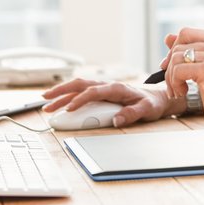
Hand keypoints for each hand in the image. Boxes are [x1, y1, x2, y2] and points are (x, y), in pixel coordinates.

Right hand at [42, 78, 171, 126]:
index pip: (93, 91)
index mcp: (117, 88)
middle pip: (80, 84)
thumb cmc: (152, 103)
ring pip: (78, 87)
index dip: (80, 100)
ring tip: (45, 103)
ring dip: (61, 93)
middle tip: (45, 100)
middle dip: (61, 91)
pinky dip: (68, 95)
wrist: (158, 97)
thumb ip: (132, 114)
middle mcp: (107, 85)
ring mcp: (103, 88)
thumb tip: (117, 120)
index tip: (69, 109)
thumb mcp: (147, 110)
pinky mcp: (101, 93)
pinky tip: (59, 102)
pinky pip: (81, 91)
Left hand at [163, 27, 203, 141]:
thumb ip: (190, 50)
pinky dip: (174, 84)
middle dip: (170, 66)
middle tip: (174, 84)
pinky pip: (177, 71)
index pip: (186, 33)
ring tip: (179, 91)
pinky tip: (183, 93)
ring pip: (175, 58)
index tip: (170, 67)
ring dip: (171, 78)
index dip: (173, 49)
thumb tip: (167, 37)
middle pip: (179, 45)